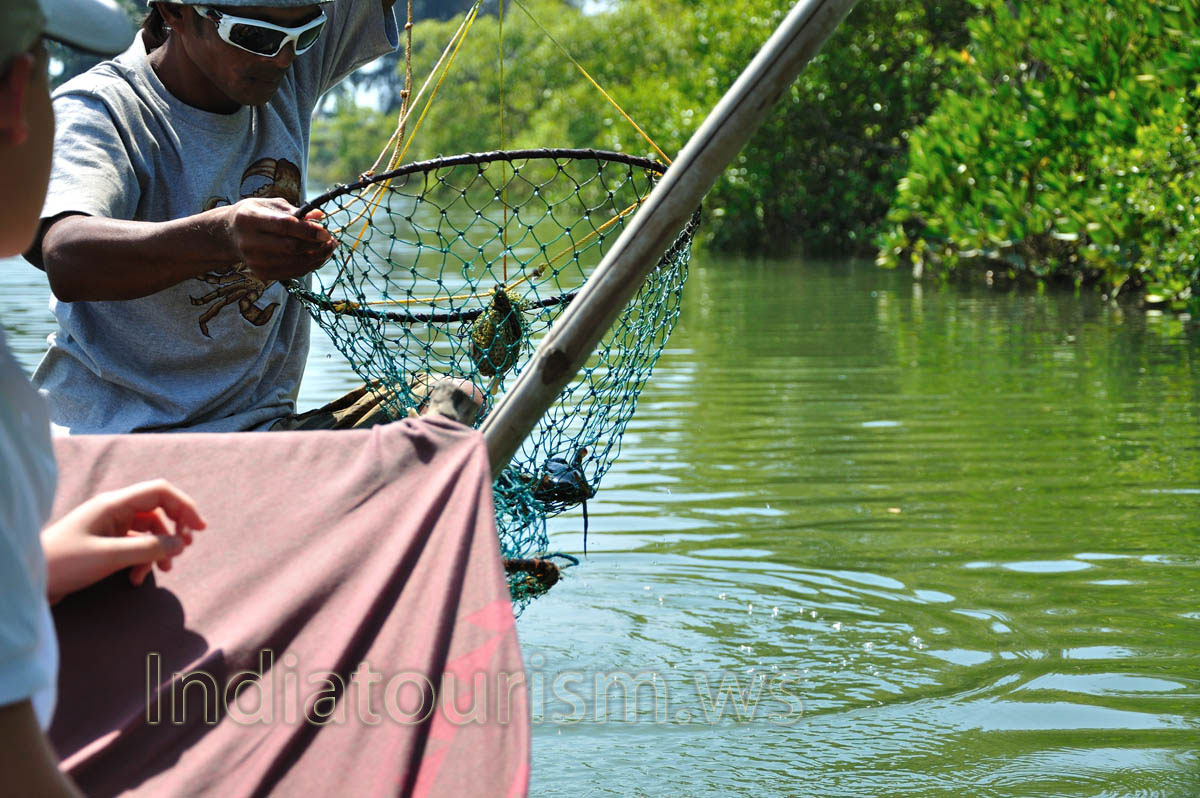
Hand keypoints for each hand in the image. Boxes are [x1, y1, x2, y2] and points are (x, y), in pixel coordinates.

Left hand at [41, 479, 206, 603]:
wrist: (31, 581)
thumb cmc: (64, 563)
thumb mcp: (110, 556)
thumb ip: (148, 548)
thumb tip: (180, 544)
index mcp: (114, 504)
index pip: (160, 492)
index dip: (184, 506)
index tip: (199, 529)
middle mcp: (114, 511)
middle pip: (157, 511)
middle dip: (174, 530)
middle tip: (184, 550)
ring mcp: (109, 528)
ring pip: (148, 532)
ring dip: (159, 550)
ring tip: (164, 571)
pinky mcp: (104, 544)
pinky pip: (135, 546)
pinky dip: (142, 561)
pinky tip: (137, 580)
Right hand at [222, 197, 335, 282]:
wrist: (231, 235)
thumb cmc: (256, 214)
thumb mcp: (271, 205)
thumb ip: (295, 211)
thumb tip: (320, 215)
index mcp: (250, 219)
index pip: (284, 226)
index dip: (308, 230)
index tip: (326, 231)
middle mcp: (249, 242)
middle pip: (290, 247)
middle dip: (316, 245)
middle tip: (331, 239)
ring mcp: (255, 261)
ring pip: (294, 263)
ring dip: (317, 256)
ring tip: (329, 247)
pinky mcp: (262, 273)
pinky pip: (292, 272)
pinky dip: (309, 265)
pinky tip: (318, 256)